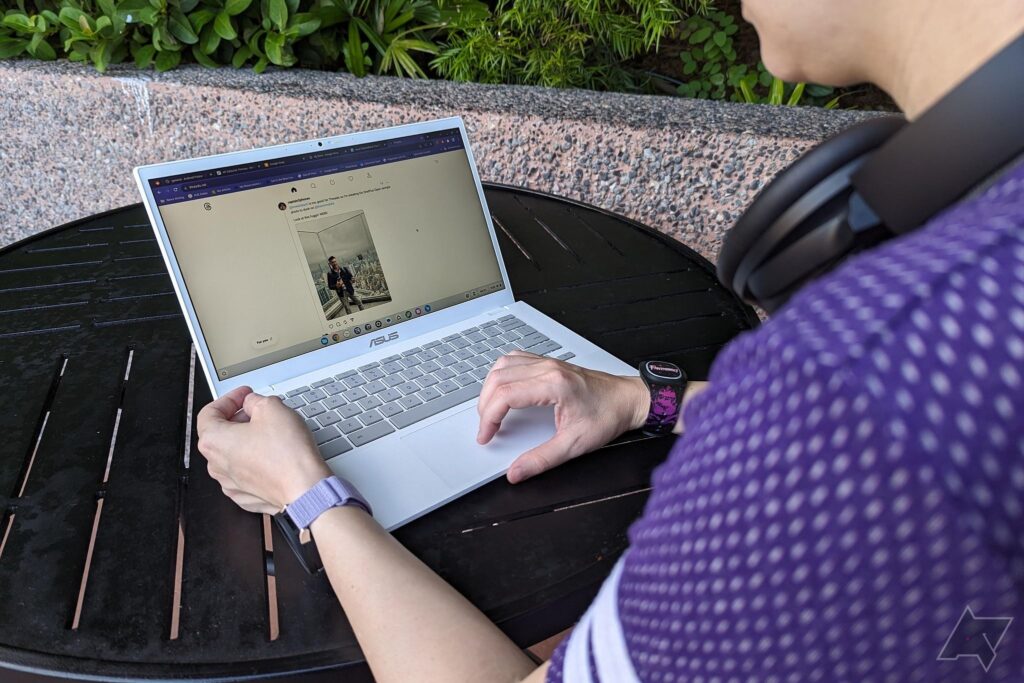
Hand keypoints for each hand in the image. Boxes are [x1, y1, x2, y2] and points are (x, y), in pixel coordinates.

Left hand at [197, 386, 331, 513]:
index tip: (244, 396)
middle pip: (219, 434)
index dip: (228, 399)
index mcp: (214, 441)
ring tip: (269, 433)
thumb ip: (255, 400)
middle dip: (238, 419)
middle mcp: (216, 465)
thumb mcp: (272, 408)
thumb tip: (253, 403)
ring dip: (246, 441)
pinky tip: (273, 455)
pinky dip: (255, 461)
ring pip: (232, 455)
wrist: (305, 489)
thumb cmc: (287, 454)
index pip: (209, 412)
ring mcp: (230, 484)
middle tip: (258, 411)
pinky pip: (245, 473)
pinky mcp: (246, 496)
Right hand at [476, 351, 649, 483]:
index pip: (505, 395)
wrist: (628, 400)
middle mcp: (547, 368)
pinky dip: (502, 375)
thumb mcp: (575, 444)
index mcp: (553, 384)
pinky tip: (503, 389)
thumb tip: (517, 472)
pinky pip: (515, 360)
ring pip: (503, 365)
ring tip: (490, 410)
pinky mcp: (549, 363)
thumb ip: (542, 459)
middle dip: (485, 405)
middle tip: (487, 427)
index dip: (489, 418)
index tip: (486, 435)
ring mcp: (547, 363)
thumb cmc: (608, 415)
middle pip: (498, 378)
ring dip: (490, 387)